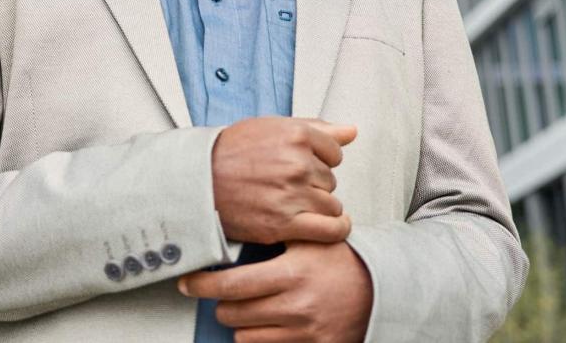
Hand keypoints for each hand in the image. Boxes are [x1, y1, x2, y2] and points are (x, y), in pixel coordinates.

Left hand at [179, 240, 373, 342]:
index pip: (233, 284)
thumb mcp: (306, 240)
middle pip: (233, 313)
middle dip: (222, 302)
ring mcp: (303, 332)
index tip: (188, 282)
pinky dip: (260, 337)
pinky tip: (267, 322)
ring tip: (250, 306)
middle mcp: (295, 306)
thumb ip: (271, 238)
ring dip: (241, 322)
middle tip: (225, 291)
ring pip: (245, 337)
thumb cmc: (338, 261)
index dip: (203, 284)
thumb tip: (228, 232)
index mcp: (291, 274)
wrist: (378, 289)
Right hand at [211, 117, 356, 244]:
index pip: (335, 153)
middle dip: (315, 184)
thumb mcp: (273, 128)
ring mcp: (291, 195)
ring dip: (319, 207)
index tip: (303, 165)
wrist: (199, 180)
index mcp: (296, 135)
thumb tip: (353, 131)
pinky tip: (331, 226)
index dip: (320, 160)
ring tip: (296, 204)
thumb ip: (317, 128)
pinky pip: (329, 229)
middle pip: (331, 180)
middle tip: (288, 185)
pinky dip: (335, 229)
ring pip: (332, 205)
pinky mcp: (284, 223)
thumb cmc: (233, 151)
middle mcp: (297, 164)